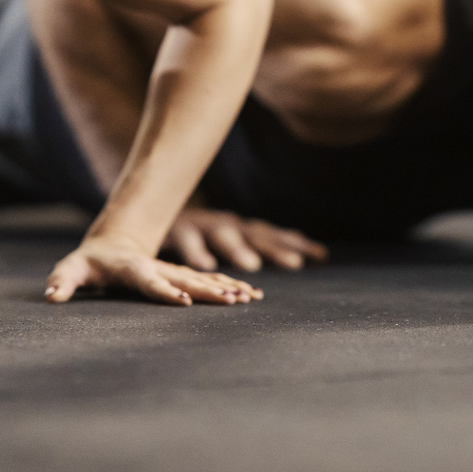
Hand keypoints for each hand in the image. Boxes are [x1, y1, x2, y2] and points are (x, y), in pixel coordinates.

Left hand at [44, 234, 261, 306]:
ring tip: (249, 298)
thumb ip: (62, 280)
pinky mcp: (182, 276)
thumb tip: (51, 295)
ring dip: (226, 288)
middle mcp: (157, 268)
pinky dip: (229, 287)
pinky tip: (250, 297)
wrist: (113, 241)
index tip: (183, 301)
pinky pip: (209, 281)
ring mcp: (172, 271)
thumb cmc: (89, 262)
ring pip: (202, 279)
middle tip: (233, 300)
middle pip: (185, 280)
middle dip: (209, 290)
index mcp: (132, 268)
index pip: (149, 281)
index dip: (164, 291)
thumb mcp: (71, 269)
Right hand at [165, 207, 328, 271]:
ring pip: (223, 234)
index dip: (295, 243)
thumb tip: (300, 251)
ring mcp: (202, 223)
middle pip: (254, 234)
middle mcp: (224, 222)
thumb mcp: (225, 236)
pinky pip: (186, 240)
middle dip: (275, 249)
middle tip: (294, 265)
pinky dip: (195, 251)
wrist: (151, 204)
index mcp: (238, 227)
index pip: (272, 234)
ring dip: (238, 249)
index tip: (321, 255)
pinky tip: (205, 266)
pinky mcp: (177, 228)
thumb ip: (256, 243)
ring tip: (252, 267)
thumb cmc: (195, 230)